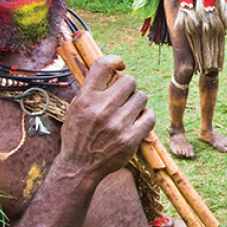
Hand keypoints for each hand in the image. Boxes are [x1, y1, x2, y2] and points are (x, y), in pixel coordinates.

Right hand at [58, 56, 154, 182]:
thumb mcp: (76, 107)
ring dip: (137, 102)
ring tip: (128, 111)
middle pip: (130, 81)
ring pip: (141, 97)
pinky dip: (145, 116)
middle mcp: (101, 109)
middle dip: (128, 87)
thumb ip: (93, 88)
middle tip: (122, 97)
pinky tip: (137, 120)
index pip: (103, 65)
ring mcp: (117, 125)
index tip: (120, 66)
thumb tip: (115, 69)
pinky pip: (150, 116)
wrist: (79, 166)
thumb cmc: (78, 133)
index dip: (115, 60)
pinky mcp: (130, 139)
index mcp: (85, 99)